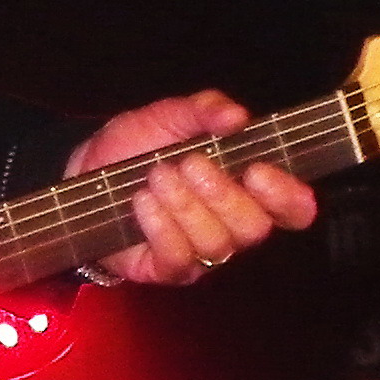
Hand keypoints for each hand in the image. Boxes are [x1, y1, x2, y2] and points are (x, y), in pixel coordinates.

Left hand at [63, 89, 316, 283]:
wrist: (85, 169)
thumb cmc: (138, 144)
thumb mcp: (170, 115)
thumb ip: (205, 110)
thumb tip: (237, 116)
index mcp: (246, 189)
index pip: (294, 209)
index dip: (287, 196)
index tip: (258, 171)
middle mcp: (231, 226)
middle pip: (254, 228)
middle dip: (222, 193)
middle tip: (189, 163)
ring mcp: (201, 253)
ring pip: (216, 243)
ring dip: (185, 205)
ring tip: (156, 176)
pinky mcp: (167, 269)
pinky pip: (178, 258)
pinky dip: (161, 225)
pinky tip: (142, 201)